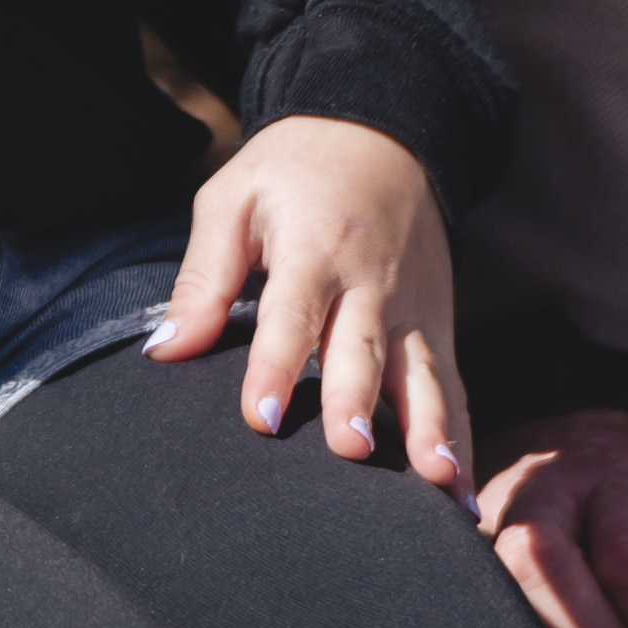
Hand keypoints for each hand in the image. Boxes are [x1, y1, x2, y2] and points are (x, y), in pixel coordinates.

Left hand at [146, 116, 466, 476]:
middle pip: (363, 349)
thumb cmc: (292, 172)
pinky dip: (463, 439)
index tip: (260, 419)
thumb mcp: (233, 199)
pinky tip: (463, 496)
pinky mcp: (438, 326)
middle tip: (350, 450)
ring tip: (438, 485)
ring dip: (431, 432)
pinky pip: (453, 388)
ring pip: (423, 377)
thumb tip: (164, 351)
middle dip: (356, 402)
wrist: (382, 130)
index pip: (291, 314)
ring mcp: (412, 308)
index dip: (274, 366)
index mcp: (311, 246)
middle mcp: (369, 282)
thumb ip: (202, 277)